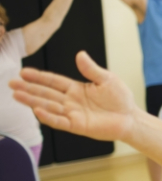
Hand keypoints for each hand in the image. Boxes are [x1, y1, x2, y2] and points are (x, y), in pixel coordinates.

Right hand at [10, 51, 137, 141]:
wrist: (130, 117)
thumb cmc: (120, 98)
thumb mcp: (106, 79)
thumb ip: (91, 69)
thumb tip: (79, 54)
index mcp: (76, 89)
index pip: (53, 81)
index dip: (39, 77)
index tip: (23, 72)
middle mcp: (71, 101)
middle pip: (46, 93)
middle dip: (29, 88)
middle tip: (11, 83)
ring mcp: (73, 114)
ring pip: (48, 106)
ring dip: (32, 101)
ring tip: (16, 95)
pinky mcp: (78, 125)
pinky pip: (60, 121)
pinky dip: (48, 117)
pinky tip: (36, 110)